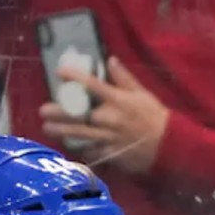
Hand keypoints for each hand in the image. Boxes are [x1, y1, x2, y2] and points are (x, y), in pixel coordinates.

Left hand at [39, 57, 171, 175]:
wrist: (170, 147)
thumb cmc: (156, 118)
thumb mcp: (143, 94)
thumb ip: (124, 78)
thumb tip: (110, 60)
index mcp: (118, 100)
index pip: (93, 85)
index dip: (75, 77)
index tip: (60, 72)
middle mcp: (110, 118)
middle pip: (79, 114)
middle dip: (59, 112)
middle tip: (43, 111)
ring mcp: (108, 138)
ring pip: (80, 133)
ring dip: (61, 131)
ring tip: (47, 128)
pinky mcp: (110, 154)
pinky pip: (91, 150)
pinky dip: (81, 148)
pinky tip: (70, 146)